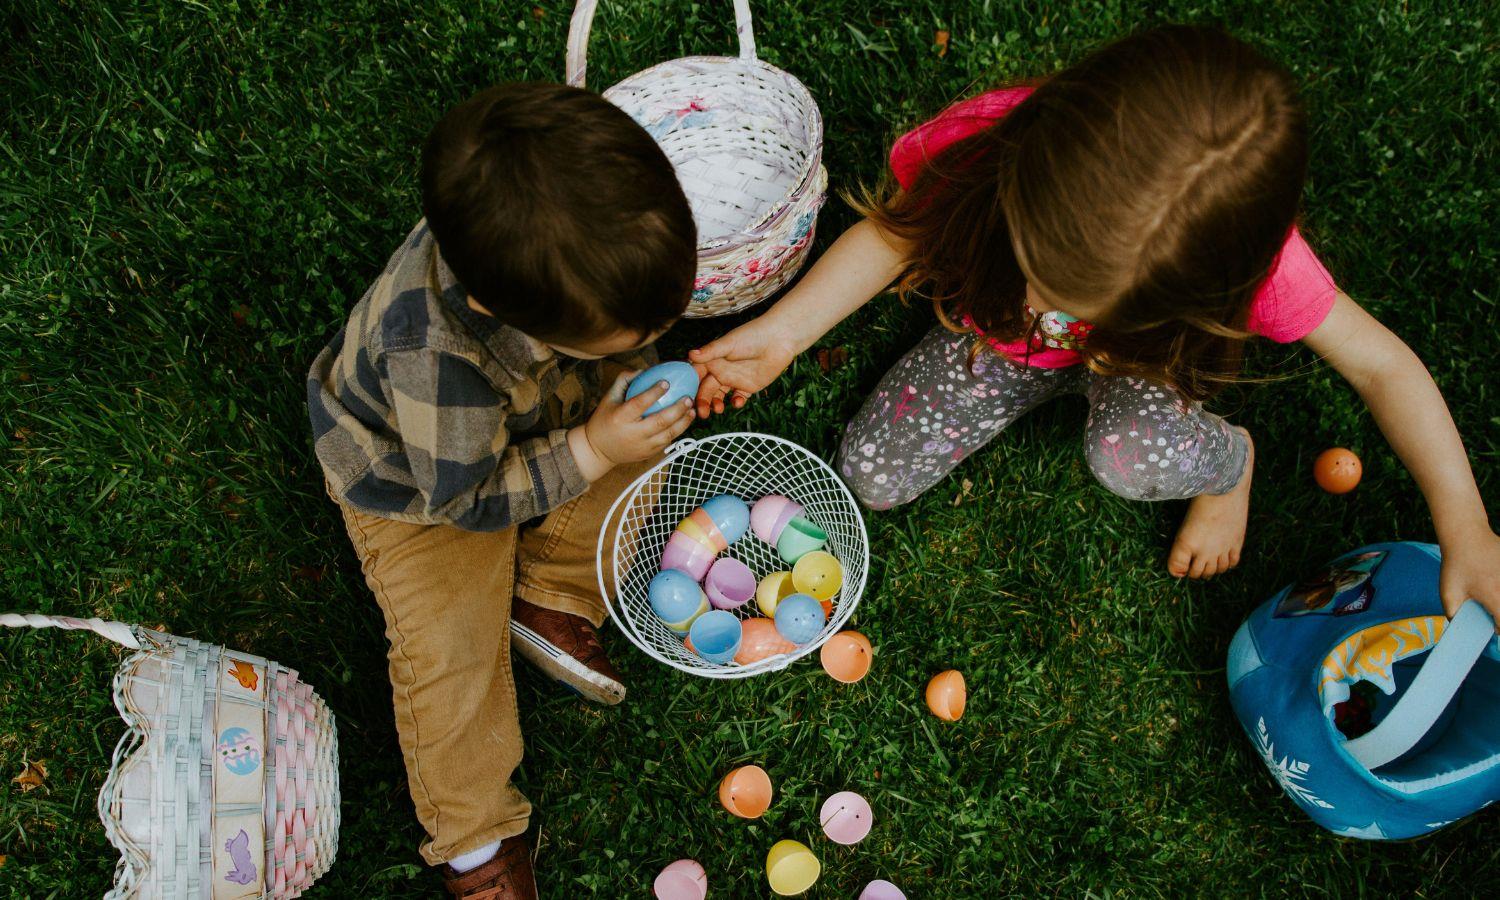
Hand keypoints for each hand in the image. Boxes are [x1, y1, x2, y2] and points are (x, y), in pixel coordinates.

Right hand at [569, 373, 693, 480]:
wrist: (598, 450)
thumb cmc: (605, 419)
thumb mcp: (608, 399)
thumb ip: (624, 381)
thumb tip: (644, 370)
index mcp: (620, 418)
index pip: (639, 403)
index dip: (654, 393)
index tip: (666, 382)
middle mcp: (632, 433)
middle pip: (659, 421)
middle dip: (677, 409)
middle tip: (688, 398)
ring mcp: (642, 446)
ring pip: (668, 435)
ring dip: (683, 422)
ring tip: (692, 410)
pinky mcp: (648, 454)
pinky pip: (667, 442)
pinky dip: (678, 431)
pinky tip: (685, 421)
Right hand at [688, 318, 798, 416]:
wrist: (779, 339)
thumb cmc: (753, 335)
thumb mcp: (729, 343)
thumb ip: (710, 352)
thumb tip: (690, 354)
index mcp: (713, 359)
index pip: (697, 375)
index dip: (690, 386)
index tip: (685, 398)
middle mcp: (721, 370)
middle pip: (706, 389)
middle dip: (702, 401)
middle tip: (702, 413)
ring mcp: (734, 379)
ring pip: (720, 396)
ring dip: (716, 404)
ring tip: (718, 409)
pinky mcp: (748, 387)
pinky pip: (739, 398)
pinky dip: (736, 403)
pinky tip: (737, 402)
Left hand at [1438, 529, 1499, 627]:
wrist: (1467, 536)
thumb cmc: (1457, 565)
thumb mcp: (1448, 593)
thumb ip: (1453, 613)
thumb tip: (1459, 625)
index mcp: (1495, 597)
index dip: (1499, 627)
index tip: (1493, 625)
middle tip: (1494, 610)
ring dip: (1499, 597)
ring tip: (1489, 589)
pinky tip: (1494, 579)